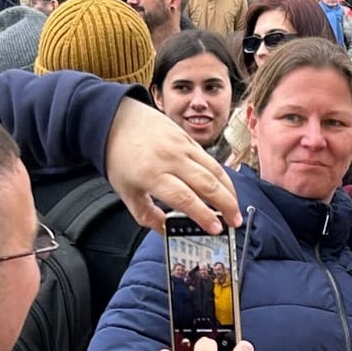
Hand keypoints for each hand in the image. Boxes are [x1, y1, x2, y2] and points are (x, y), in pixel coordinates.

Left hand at [106, 97, 241, 233]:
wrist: (116, 120)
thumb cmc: (120, 157)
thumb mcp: (126, 192)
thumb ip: (147, 215)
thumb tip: (167, 229)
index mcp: (151, 175)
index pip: (184, 198)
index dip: (203, 215)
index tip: (216, 229)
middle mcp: (170, 159)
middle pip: (207, 184)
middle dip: (226, 206)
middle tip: (234, 222)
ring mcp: (181, 146)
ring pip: (214, 170)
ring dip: (229, 192)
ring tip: (235, 209)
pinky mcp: (187, 138)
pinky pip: (210, 160)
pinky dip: (221, 176)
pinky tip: (225, 189)